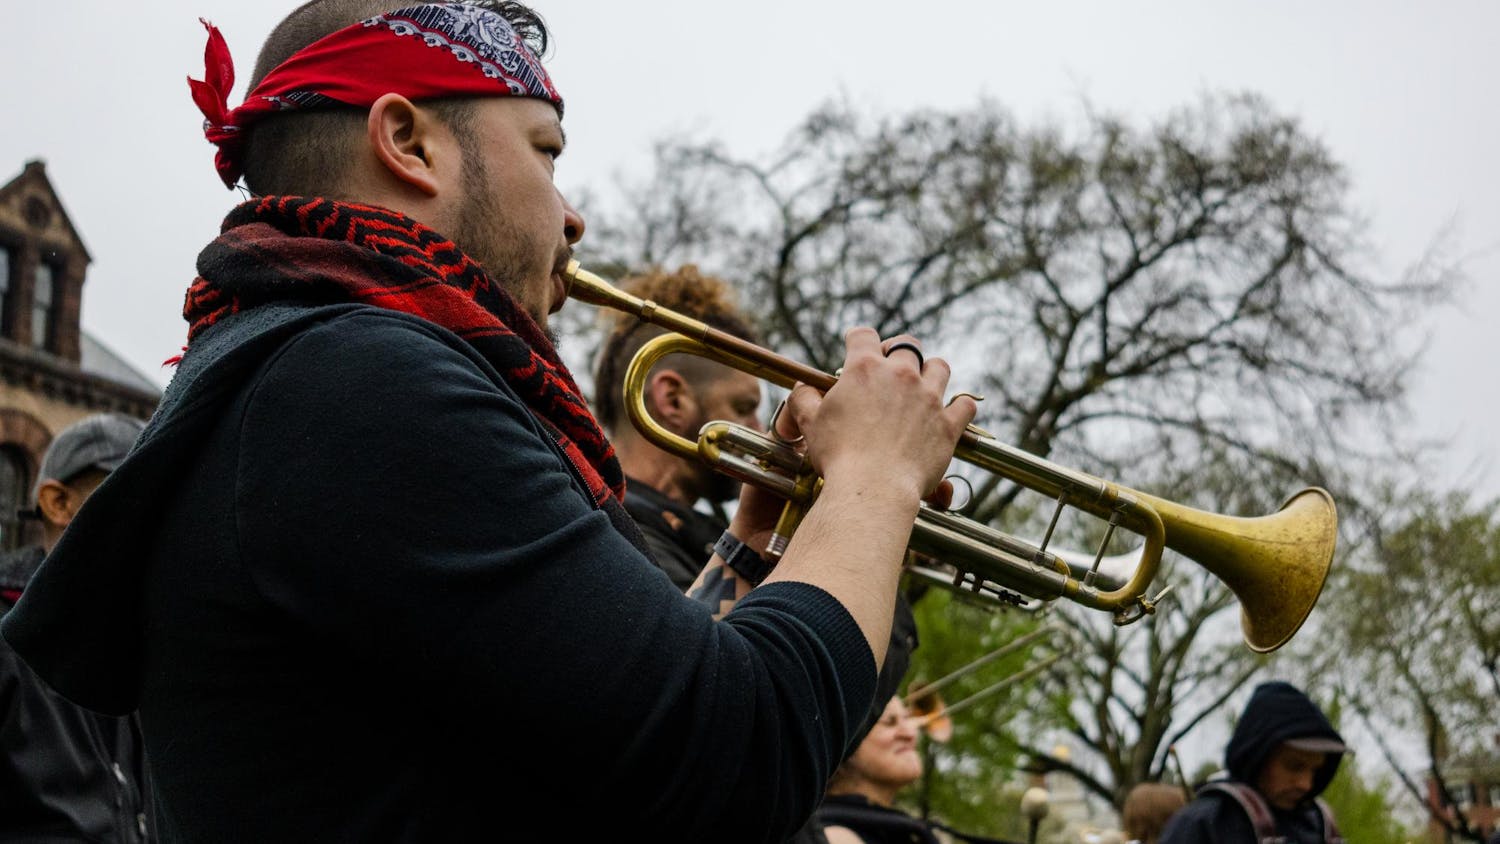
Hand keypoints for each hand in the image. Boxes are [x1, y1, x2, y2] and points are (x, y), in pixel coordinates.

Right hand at [785, 328, 975, 501]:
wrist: (873, 488)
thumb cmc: (839, 456)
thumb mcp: (810, 423)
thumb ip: (804, 398)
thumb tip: (802, 388)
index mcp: (864, 369)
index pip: (863, 335)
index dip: (858, 339)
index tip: (855, 347)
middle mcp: (900, 375)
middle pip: (907, 345)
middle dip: (898, 351)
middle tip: (890, 369)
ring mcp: (929, 398)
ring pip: (940, 367)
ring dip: (931, 372)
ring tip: (923, 386)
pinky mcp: (948, 424)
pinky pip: (965, 404)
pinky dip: (960, 406)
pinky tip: (952, 412)